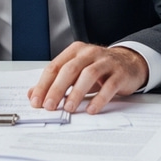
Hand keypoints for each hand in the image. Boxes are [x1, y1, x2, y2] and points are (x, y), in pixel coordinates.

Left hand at [28, 42, 147, 114]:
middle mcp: (90, 53)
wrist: (128, 62)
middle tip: (49, 106)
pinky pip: (109, 86)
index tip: (36, 101)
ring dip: (76, 92)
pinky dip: (99, 98)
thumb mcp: (76, 71)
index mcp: (75, 51)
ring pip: (88, 74)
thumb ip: (55, 81)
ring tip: (69, 108)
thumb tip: (32, 94)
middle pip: (70, 69)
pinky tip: (91, 109)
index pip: (55, 66)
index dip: (44, 84)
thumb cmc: (98, 69)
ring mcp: (106, 62)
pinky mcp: (119, 73)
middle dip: (57, 88)